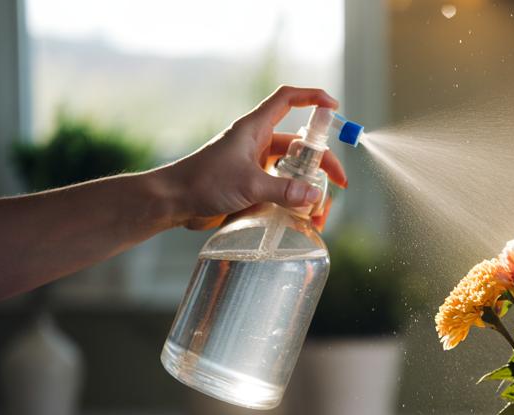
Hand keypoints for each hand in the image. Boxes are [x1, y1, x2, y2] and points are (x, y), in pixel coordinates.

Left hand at [160, 86, 349, 230]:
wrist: (174, 201)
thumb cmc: (203, 181)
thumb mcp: (249, 185)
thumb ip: (284, 190)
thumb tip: (314, 196)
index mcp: (255, 129)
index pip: (287, 100)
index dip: (312, 98)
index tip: (334, 107)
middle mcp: (257, 144)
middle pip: (300, 145)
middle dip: (323, 162)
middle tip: (339, 182)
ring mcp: (255, 166)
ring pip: (293, 171)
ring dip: (309, 188)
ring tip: (319, 211)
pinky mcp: (252, 186)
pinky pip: (281, 190)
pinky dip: (294, 202)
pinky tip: (302, 218)